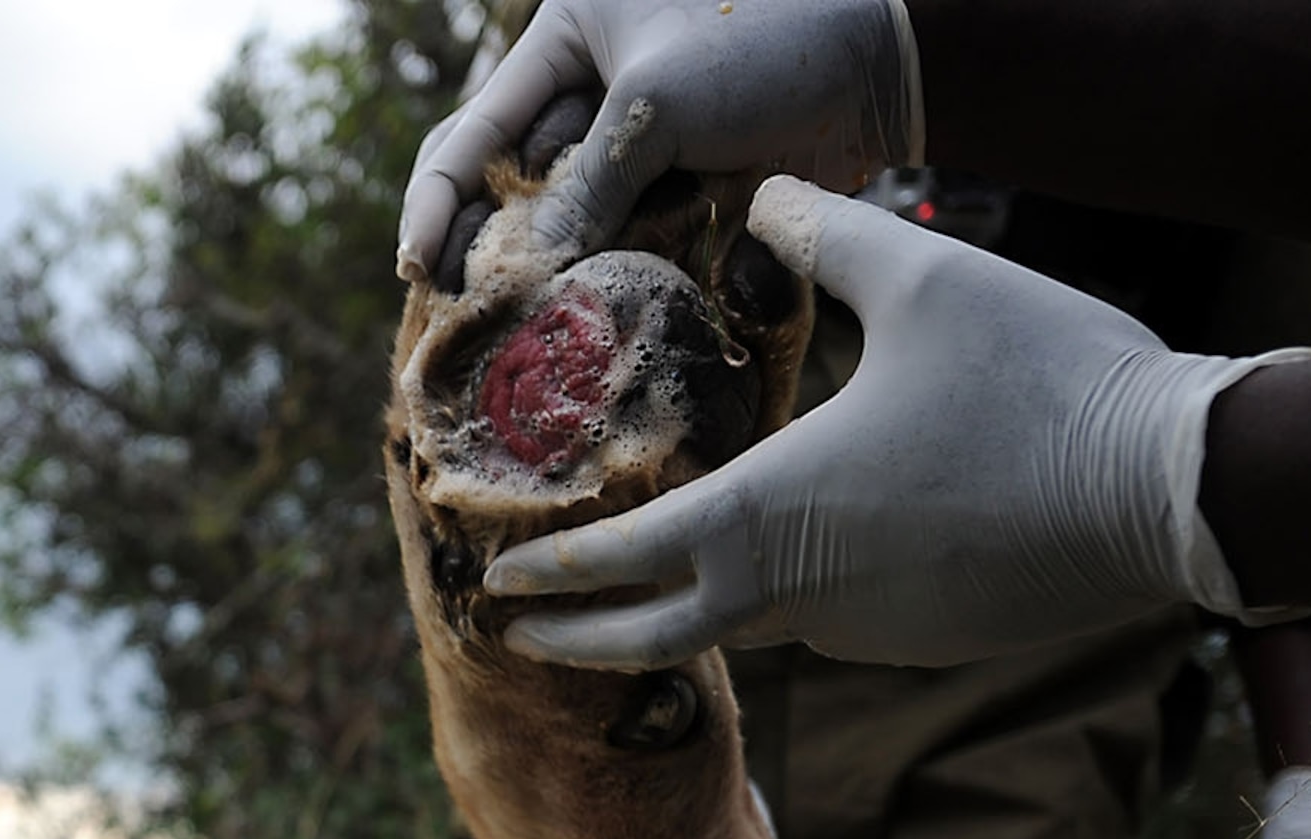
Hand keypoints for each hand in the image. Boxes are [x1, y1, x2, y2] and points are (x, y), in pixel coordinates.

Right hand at [395, 0, 920, 278]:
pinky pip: (626, 246)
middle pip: (511, 187)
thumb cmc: (772, 42)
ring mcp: (640, 145)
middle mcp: (592, 91)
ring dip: (553, 275)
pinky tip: (593, 318)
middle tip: (464, 316)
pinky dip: (610, 281)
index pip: (475, 128)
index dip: (437, 202)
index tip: (418, 270)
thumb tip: (527, 270)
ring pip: (569, 228)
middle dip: (490, 251)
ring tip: (528, 328)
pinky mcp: (683, 188)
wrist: (892, 61)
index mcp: (567, 38)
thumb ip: (586, 186)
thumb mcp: (658, 106)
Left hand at [483, 178, 1310, 670]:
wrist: (1176, 486)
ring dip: (693, 610)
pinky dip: (790, 597)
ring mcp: (862, 632)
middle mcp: (799, 595)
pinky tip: (799, 558)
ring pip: (751, 625)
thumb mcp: (924, 280)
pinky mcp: (920, 640)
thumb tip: (772, 198)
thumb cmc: (1041, 379)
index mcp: (771, 516)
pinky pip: (829, 620)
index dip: (554, 572)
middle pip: (660, 635)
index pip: (626, 558)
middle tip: (519, 635)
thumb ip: (828, 242)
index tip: (496, 587)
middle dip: (581, 638)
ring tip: (652, 582)